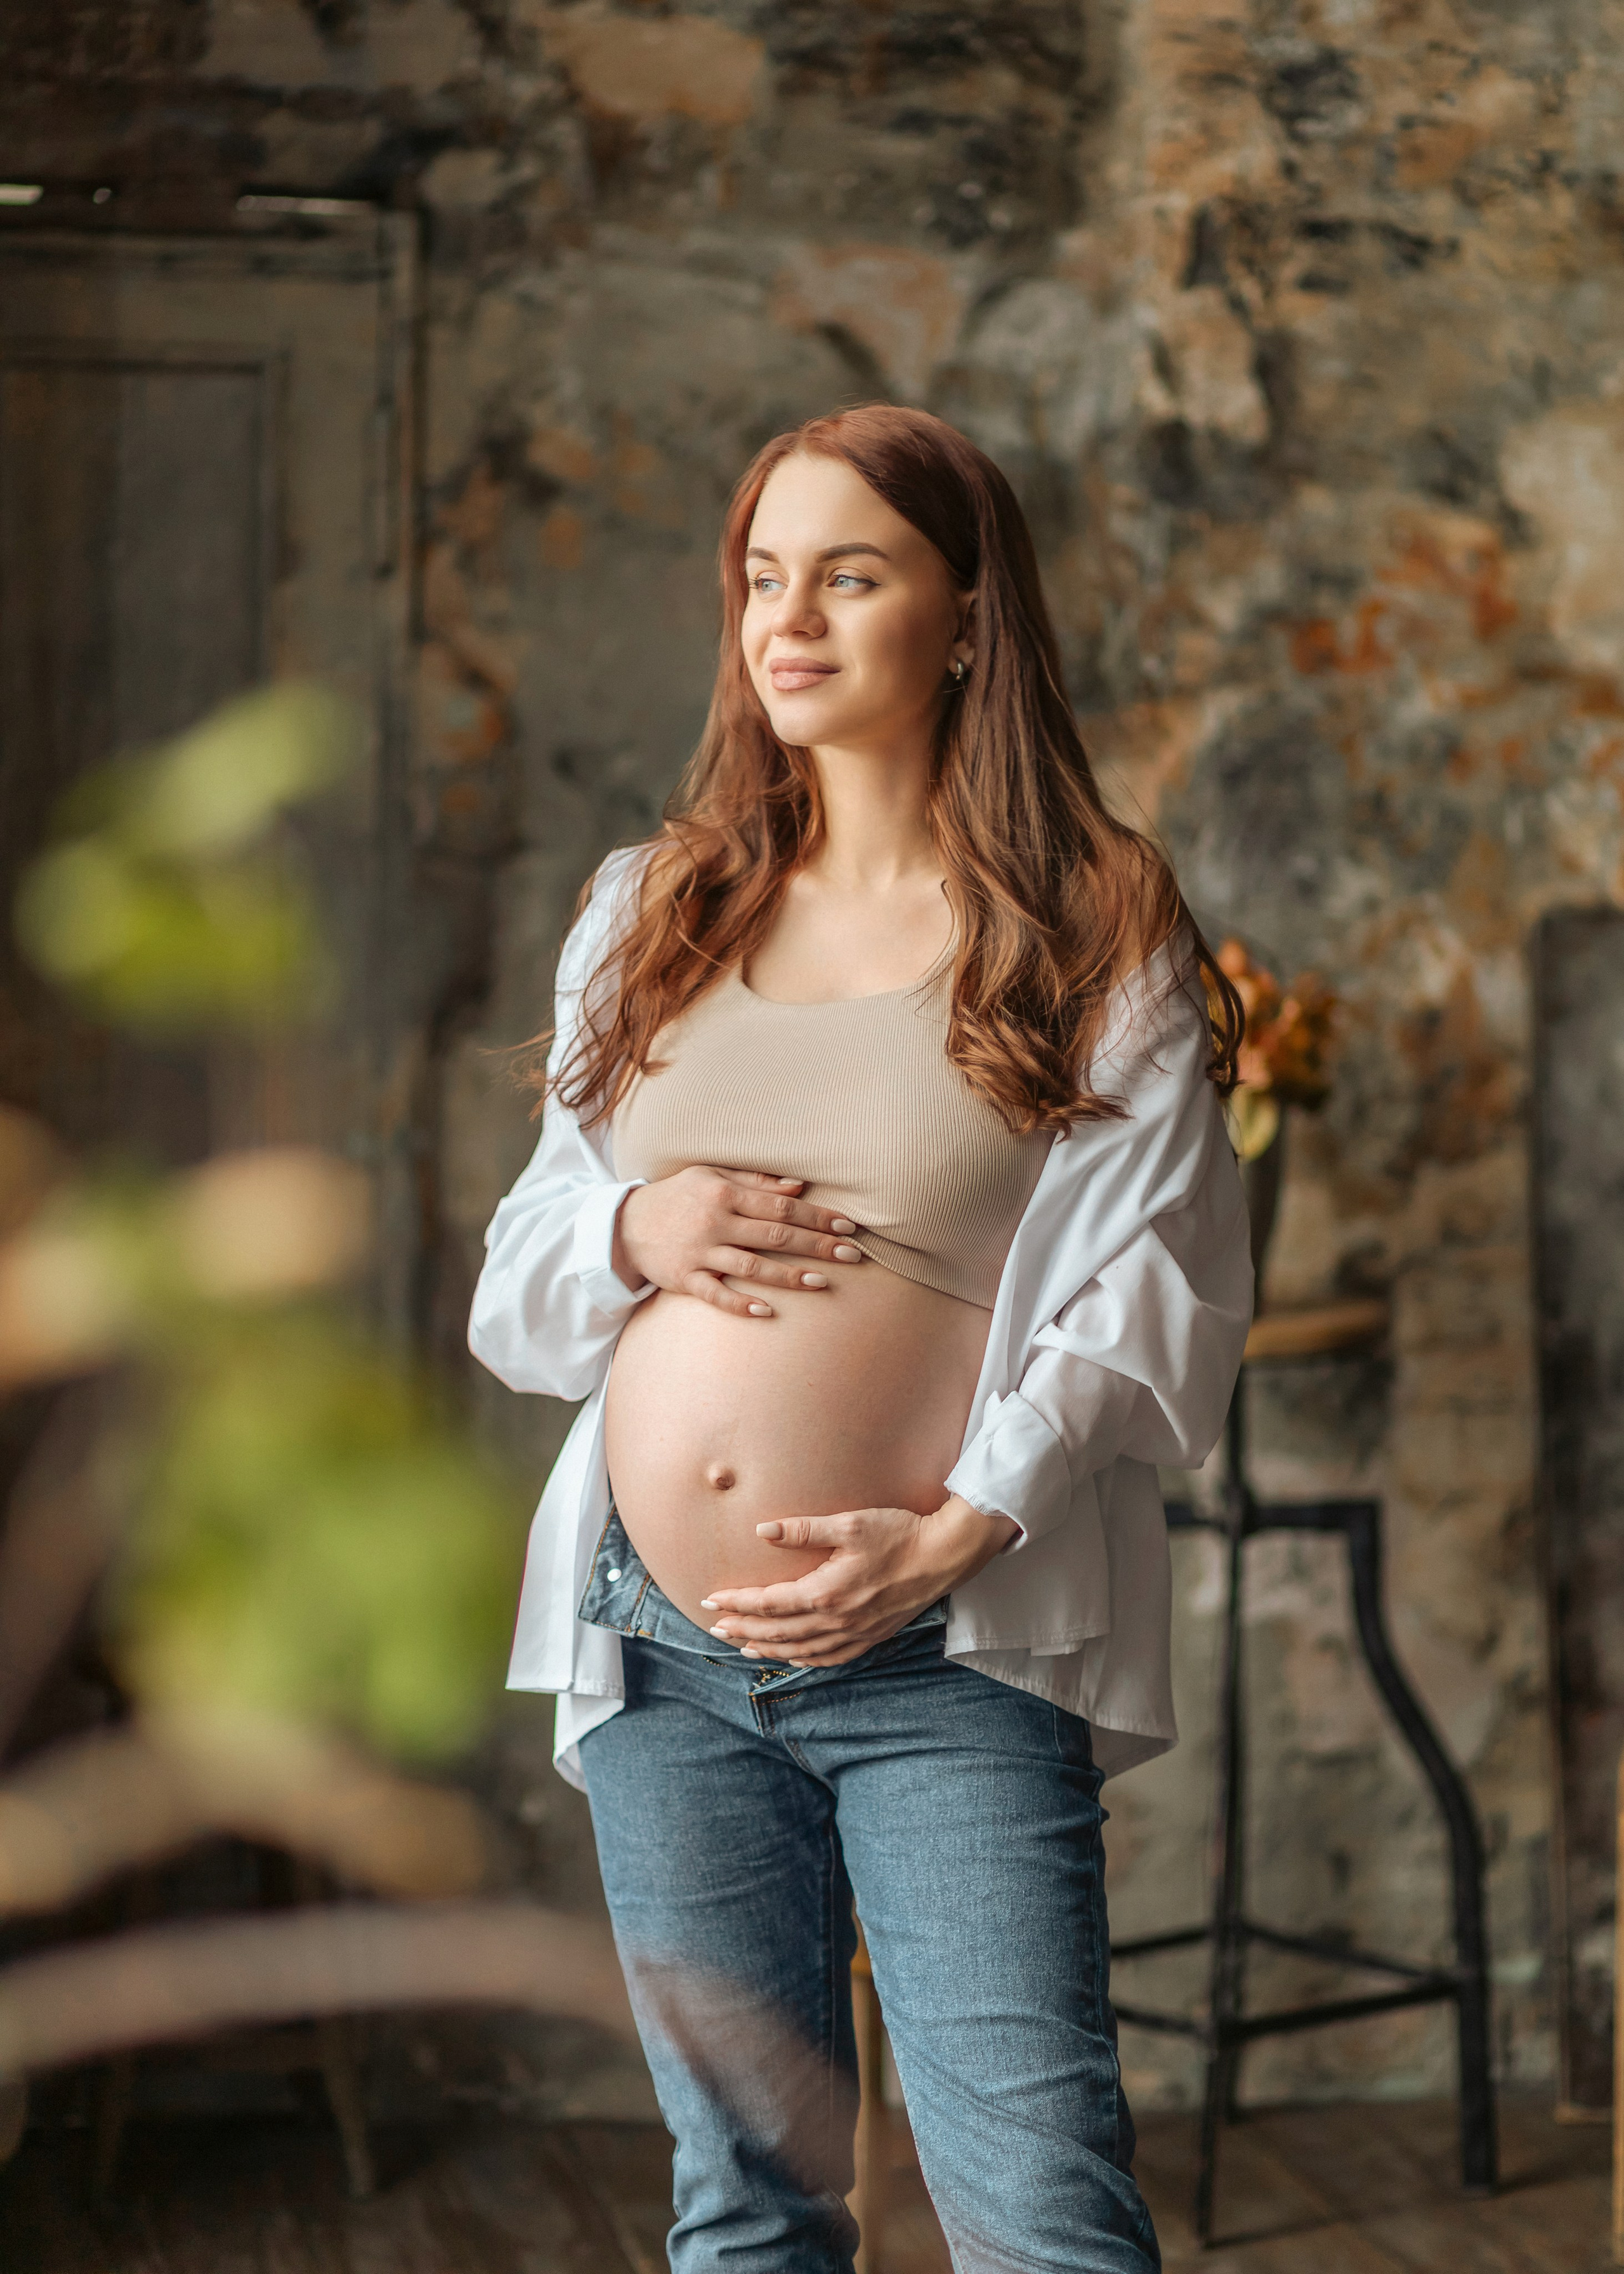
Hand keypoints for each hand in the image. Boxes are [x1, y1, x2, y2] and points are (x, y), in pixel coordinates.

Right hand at [613, 1167, 865, 1318]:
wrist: (624, 1224)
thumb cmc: (678, 1196)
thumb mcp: (711, 1176)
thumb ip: (755, 1180)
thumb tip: (799, 1186)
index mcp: (724, 1192)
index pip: (781, 1206)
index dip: (817, 1216)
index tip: (847, 1225)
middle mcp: (714, 1222)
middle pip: (775, 1235)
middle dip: (816, 1245)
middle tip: (852, 1254)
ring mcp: (699, 1253)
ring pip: (752, 1267)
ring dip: (789, 1276)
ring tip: (823, 1283)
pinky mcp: (684, 1279)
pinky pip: (716, 1295)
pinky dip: (740, 1304)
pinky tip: (766, 1312)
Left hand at [699, 1495, 1018, 1664]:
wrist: (943, 1556)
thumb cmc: (898, 1534)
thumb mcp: (849, 1524)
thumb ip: (803, 1530)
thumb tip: (762, 1531)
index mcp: (826, 1592)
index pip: (769, 1603)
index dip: (737, 1604)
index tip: (712, 1601)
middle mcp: (837, 1620)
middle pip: (778, 1632)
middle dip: (743, 1630)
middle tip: (715, 1627)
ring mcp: (855, 1634)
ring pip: (801, 1650)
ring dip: (768, 1649)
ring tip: (743, 1647)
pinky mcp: (871, 1637)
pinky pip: (829, 1658)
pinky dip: (804, 1660)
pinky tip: (792, 1657)